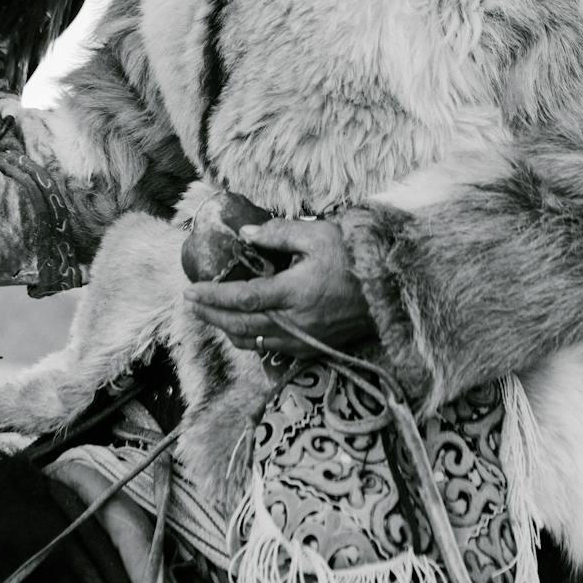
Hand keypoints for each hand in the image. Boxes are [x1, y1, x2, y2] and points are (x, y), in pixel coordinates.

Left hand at [182, 217, 374, 356]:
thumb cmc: (356, 258)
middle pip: (240, 326)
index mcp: (293, 293)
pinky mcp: (313, 348)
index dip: (212, 297)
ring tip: (213, 316)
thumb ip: (278, 233)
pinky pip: (272, 349)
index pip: (241, 298)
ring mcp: (304, 340)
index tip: (190, 291)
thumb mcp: (318, 235)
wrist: (392, 291)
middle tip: (192, 306)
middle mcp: (295, 323)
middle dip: (211, 316)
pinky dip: (252, 339)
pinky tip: (245, 328)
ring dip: (228, 331)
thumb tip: (245, 234)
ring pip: (254, 342)